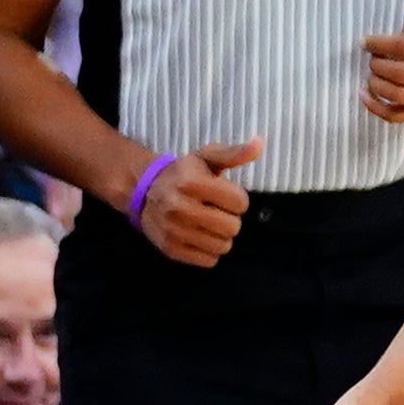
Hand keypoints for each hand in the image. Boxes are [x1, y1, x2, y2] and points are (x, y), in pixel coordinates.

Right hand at [137, 137, 259, 266]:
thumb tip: (260, 143)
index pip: (240, 202)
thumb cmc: (184, 174)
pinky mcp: (171, 249)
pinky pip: (209, 261)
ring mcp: (173, 231)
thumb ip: (234, 153)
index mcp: (191, 182)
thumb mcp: (206, 158)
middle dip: (230, 219)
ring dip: (221, 236)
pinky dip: (209, 251)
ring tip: (208, 223)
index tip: (225, 195)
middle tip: (217, 211)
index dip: (237, 199)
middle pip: (233, 227)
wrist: (144, 193)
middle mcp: (179, 207)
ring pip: (223, 246)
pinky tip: (199, 236)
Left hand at [364, 0, 403, 124]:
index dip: (380, 45)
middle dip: (378, 66)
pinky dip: (377, 109)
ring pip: (398, 96)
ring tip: (370, 74)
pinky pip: (399, 116)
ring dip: (376, 85)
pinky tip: (364, 95)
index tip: (365, 41)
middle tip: (370, 59)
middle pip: (401, 74)